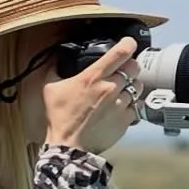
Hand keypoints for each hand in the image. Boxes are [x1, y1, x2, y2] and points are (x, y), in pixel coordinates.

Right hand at [41, 37, 143, 155]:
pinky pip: (136, 106)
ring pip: (138, 86)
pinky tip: (122, 107)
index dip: (128, 44)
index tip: (128, 43)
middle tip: (124, 70)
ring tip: (122, 90)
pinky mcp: (125, 120)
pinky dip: (132, 105)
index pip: (120, 53)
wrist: (69, 145)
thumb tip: (55, 58)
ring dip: (132, 86)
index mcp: (93, 77)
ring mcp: (120, 104)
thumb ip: (55, 69)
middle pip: (134, 67)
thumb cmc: (60, 117)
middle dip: (131, 66)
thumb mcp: (51, 88)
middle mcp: (110, 88)